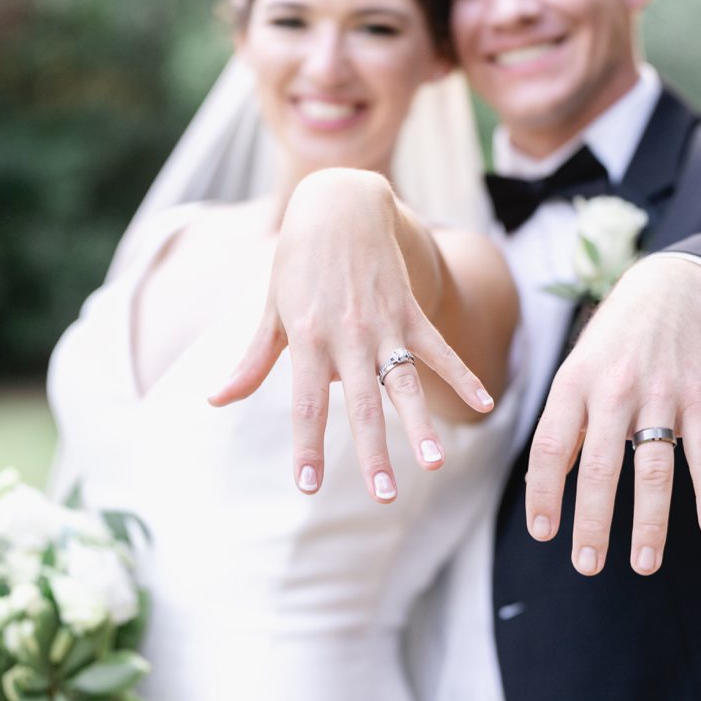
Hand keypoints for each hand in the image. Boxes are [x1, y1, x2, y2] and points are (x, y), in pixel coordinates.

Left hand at [208, 168, 494, 500]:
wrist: (339, 205)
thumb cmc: (296, 263)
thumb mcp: (271, 311)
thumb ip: (251, 362)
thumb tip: (216, 400)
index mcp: (307, 340)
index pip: (307, 405)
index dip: (308, 446)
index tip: (307, 485)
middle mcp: (347, 336)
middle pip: (362, 405)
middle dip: (373, 453)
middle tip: (383, 495)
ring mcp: (384, 324)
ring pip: (405, 383)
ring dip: (420, 425)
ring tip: (433, 463)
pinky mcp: (411, 311)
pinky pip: (439, 350)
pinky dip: (462, 374)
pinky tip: (484, 401)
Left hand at [525, 257, 700, 575]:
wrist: (668, 290)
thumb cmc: (610, 346)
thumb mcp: (575, 375)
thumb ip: (563, 428)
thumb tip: (544, 486)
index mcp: (572, 385)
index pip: (550, 447)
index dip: (544, 491)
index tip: (544, 533)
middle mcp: (612, 389)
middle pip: (599, 465)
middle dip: (593, 520)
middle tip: (587, 565)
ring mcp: (659, 393)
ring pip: (653, 466)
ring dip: (650, 520)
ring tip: (644, 563)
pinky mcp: (700, 396)